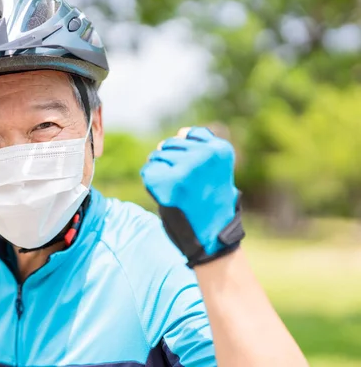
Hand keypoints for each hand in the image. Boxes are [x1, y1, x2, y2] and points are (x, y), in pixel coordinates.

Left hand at [141, 126, 244, 266]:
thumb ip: (200, 146)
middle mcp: (204, 155)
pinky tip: (166, 196)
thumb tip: (181, 132)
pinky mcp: (169, 183)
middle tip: (186, 186)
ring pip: (157, 156)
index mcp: (220, 149)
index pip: (189, 134)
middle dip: (170, 162)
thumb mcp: (214, 168)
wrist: (212, 235)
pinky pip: (148, 171)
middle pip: (169, 144)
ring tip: (178, 191)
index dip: (187, 154)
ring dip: (160, 172)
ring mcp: (186, 168)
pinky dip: (151, 183)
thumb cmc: (210, 200)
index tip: (197, 174)